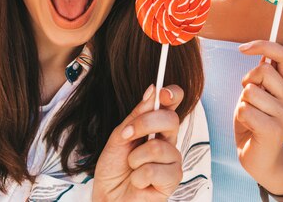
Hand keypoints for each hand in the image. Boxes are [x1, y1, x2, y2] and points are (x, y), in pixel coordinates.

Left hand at [92, 85, 183, 201]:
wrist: (109, 197)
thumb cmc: (114, 168)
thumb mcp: (119, 136)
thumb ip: (135, 116)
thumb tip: (152, 90)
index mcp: (156, 126)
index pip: (172, 104)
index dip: (172, 94)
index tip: (162, 92)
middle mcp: (168, 140)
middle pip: (170, 120)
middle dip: (144, 124)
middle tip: (126, 135)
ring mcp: (173, 160)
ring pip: (158, 147)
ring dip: (135, 158)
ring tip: (132, 167)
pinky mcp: (173, 180)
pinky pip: (154, 170)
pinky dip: (138, 176)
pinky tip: (138, 182)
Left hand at [234, 41, 282, 194]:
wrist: (261, 159)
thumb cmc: (255, 122)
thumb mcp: (259, 93)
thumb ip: (263, 75)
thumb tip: (259, 53)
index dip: (263, 45)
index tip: (242, 49)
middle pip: (263, 71)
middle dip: (247, 81)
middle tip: (249, 99)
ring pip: (250, 92)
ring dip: (242, 102)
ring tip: (251, 116)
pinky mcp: (274, 130)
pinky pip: (244, 109)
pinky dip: (240, 115)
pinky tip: (249, 127)